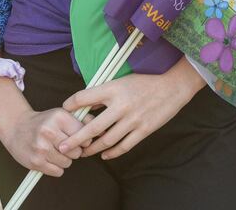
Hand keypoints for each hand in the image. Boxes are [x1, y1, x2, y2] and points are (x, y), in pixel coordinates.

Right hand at [0, 104, 83, 176]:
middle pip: (77, 152)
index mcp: (58, 117)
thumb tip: (103, 132)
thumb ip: (83, 120)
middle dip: (72, 151)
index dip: (82, 139)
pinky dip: (55, 167)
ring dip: (63, 159)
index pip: (84, 135)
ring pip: (68, 163)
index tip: (74, 137)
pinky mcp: (36, 161)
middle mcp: (49, 131)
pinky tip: (47, 158)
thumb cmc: (43, 122)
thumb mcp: (61, 114)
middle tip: (61, 144)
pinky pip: (58, 172)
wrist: (16, 126)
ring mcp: (41, 147)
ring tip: (52, 150)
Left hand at [62, 60, 203, 160]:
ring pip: (107, 140)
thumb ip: (103, 93)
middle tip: (63, 147)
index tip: (63, 111)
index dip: (71, 104)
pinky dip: (112, 152)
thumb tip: (85, 104)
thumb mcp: (121, 81)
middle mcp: (120, 105)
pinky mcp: (144, 130)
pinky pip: (124, 145)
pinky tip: (104, 155)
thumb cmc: (144, 81)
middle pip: (92, 127)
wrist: (172, 86)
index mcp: (112, 88)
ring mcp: (133, 120)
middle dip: (75, 139)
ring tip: (82, 153)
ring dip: (92, 149)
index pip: (84, 97)